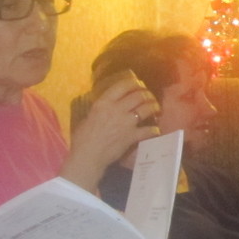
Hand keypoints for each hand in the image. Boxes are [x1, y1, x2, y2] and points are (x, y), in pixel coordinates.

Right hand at [63, 72, 158, 188]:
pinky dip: (153, 130)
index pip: (122, 86)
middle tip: (149, 97)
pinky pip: (148, 130)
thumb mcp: (89, 116)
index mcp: (104, 103)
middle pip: (138, 96)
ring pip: (146, 109)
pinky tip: (155, 130)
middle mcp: (116, 109)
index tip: (139, 84)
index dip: (134, 83)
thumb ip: (101, 108)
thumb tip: (107, 105)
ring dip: (153, 107)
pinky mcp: (131, 136)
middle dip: (147, 94)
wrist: (87, 155)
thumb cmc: (83, 137)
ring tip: (156, 108)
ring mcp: (126, 122)